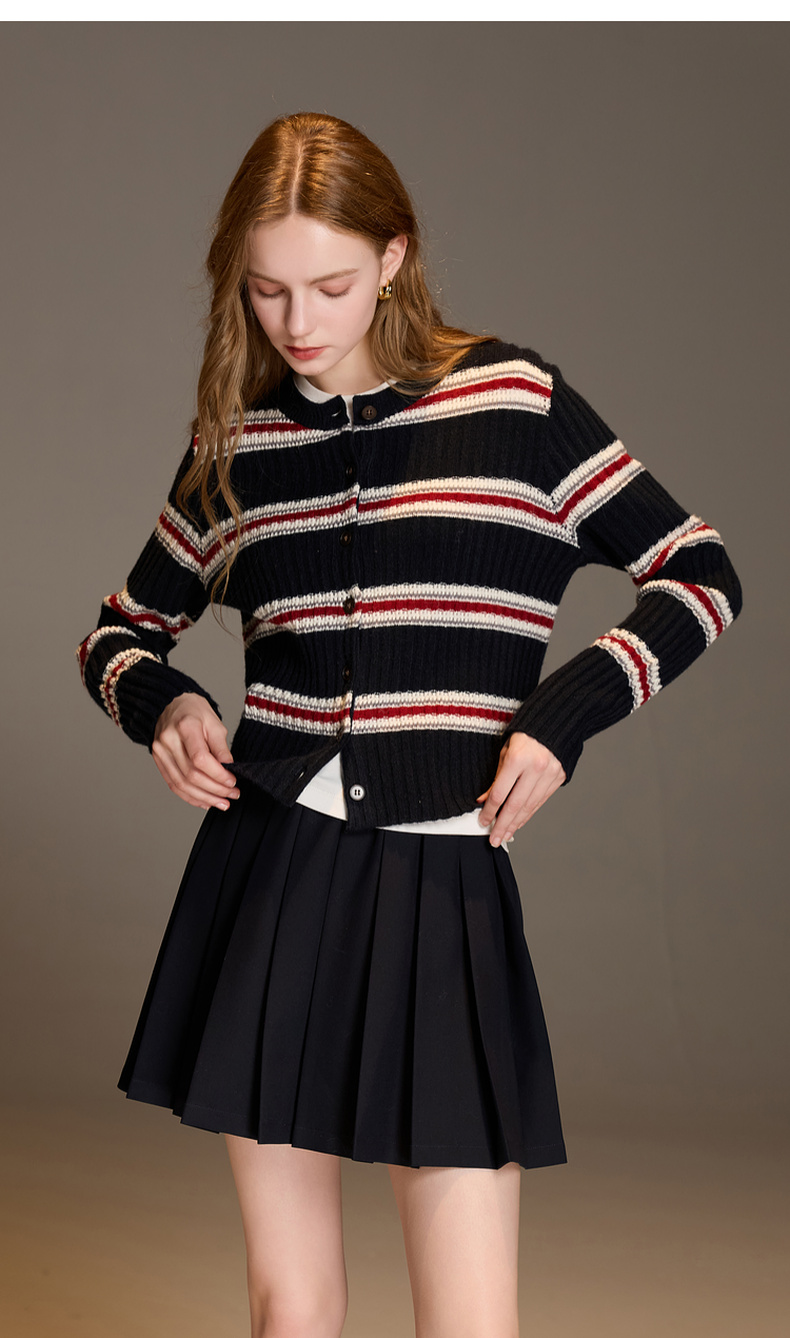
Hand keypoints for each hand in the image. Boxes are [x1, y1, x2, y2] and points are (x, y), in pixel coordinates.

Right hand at [152, 693, 239, 810]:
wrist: (170, 704)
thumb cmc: (194, 711)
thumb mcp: (214, 722)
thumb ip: (221, 747)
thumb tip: (228, 769)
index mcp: (185, 726)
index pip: (200, 758)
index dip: (218, 774)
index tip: (232, 781)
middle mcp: (168, 740)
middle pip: (191, 774)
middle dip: (214, 789)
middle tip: (232, 795)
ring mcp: (160, 752)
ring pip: (181, 784)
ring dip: (203, 797)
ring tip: (221, 803)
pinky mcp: (158, 761)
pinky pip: (173, 784)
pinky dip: (190, 796)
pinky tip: (204, 801)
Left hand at [476, 732, 564, 847]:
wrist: (556, 721)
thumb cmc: (525, 734)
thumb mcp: (505, 751)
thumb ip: (496, 777)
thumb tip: (483, 801)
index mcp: (517, 758)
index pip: (500, 793)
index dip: (490, 811)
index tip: (483, 822)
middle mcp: (535, 768)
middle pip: (515, 805)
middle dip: (503, 825)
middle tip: (494, 840)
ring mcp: (549, 774)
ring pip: (529, 806)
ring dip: (516, 824)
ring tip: (506, 835)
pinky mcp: (558, 778)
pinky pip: (540, 801)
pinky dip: (529, 814)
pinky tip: (520, 822)